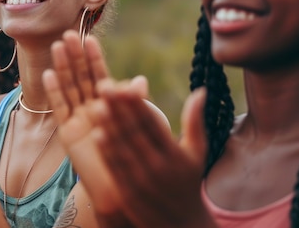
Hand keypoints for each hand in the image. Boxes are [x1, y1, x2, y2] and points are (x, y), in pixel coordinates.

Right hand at [42, 30, 123, 213]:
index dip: (94, 57)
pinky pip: (60, 108)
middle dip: (75, 56)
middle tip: (67, 35)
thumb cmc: (137, 155)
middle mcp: (93, 108)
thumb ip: (137, 103)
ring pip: (69, 88)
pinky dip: (54, 92)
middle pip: (81, 77)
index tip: (89, 38)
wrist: (122, 185)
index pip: (100, 75)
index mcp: (110, 104)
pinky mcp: (68, 132)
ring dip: (62, 67)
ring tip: (57, 47)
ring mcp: (79, 119)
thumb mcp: (141, 125)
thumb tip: (140, 80)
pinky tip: (48, 75)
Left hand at [93, 84, 212, 226]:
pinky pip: (116, 169)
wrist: (182, 225)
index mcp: (175, 154)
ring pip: (123, 149)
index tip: (124, 84)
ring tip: (97, 105)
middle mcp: (159, 167)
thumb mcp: (197, 153)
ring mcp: (142, 181)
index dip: (137, 103)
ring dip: (108, 127)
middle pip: (135, 132)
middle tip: (103, 86)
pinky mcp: (128, 193)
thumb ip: (195, 121)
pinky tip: (97, 134)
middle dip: (118, 109)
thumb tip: (201, 90)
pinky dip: (107, 152)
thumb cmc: (189, 182)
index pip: (153, 123)